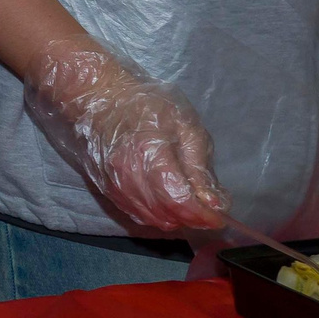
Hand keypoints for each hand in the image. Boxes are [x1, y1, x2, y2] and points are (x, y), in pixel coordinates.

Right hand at [26, 43, 228, 230]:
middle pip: (164, 214)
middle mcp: (128, 174)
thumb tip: (213, 202)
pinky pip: (133, 212)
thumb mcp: (185, 126)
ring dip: (172, 219)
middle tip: (206, 210)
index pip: (178, 200)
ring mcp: (113, 183)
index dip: (202, 215)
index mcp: (150, 154)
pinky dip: (153, 215)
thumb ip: (199, 166)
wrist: (99, 98)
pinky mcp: (105, 187)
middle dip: (190, 219)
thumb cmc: (146, 106)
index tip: (219, 217)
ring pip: (148, 217)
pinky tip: (165, 205)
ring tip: (188, 207)